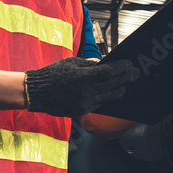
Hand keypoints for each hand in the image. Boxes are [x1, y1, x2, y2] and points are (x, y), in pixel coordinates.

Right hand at [24, 57, 139, 117]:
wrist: (36, 92)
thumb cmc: (53, 74)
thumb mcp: (71, 63)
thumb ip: (89, 64)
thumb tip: (104, 63)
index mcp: (84, 77)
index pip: (110, 72)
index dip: (122, 68)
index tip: (130, 64)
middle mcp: (87, 91)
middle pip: (114, 84)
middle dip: (126, 78)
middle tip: (135, 74)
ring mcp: (86, 102)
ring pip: (109, 96)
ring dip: (119, 89)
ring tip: (125, 85)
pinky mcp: (82, 110)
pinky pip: (99, 103)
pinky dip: (106, 97)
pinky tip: (111, 92)